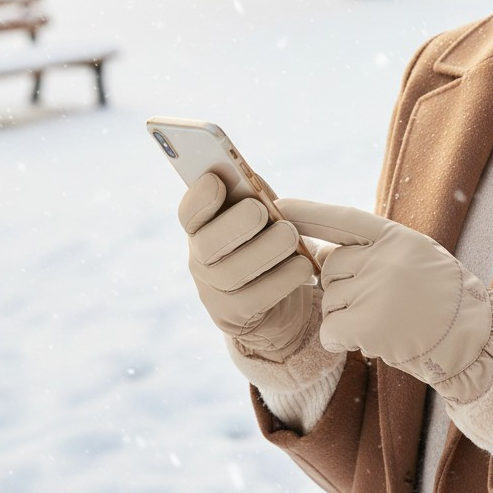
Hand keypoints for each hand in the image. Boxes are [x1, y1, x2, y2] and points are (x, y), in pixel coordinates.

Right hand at [179, 173, 315, 360]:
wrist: (281, 301)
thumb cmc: (268, 240)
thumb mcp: (260, 213)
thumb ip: (250, 195)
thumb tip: (246, 175)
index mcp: (202, 227)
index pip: (189, 213)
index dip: (199, 197)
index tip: (216, 180)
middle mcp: (200, 259)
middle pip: (207, 244)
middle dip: (234, 224)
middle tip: (260, 211)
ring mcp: (214, 291)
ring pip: (231, 273)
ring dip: (264, 250)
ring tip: (290, 235)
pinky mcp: (235, 317)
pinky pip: (256, 299)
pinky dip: (282, 279)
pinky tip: (303, 265)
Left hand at [277, 199, 492, 404]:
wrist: (477, 340)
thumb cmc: (444, 301)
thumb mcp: (416, 258)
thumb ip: (374, 251)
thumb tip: (320, 252)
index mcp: (396, 237)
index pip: (343, 219)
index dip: (310, 212)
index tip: (280, 206)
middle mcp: (384, 258)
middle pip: (329, 267)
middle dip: (339, 287)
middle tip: (376, 304)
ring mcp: (376, 290)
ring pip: (329, 300)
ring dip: (344, 316)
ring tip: (385, 323)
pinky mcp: (370, 325)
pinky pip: (330, 329)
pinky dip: (339, 339)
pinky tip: (367, 342)